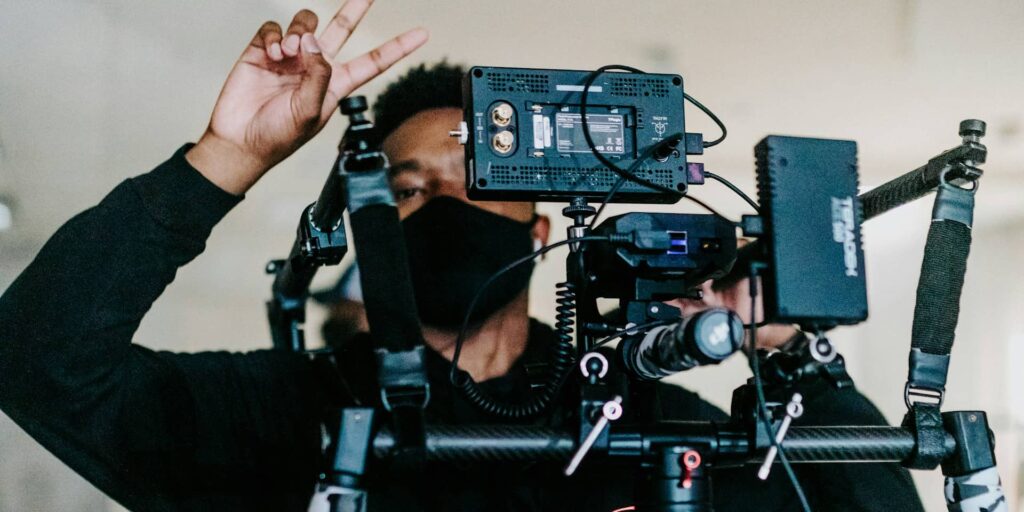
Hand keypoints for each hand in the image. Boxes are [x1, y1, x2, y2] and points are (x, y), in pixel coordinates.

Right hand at [186, 1, 427, 193]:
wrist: (240, 140)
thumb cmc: (278, 137)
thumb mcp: (310, 111)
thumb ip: (319, 75)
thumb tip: (313, 42)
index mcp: (337, 84)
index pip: (374, 61)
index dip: (398, 47)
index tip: (422, 34)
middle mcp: (316, 66)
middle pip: (342, 28)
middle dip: (355, 7)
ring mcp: (291, 57)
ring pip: (306, 24)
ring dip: (299, 33)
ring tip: (288, 53)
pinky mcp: (263, 51)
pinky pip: (274, 28)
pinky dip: (274, 36)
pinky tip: (271, 54)